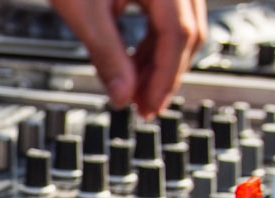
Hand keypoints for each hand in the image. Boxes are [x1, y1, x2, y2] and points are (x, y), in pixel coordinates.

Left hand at [51, 0, 206, 116]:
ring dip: (159, 60)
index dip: (165, 77)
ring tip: (134, 89)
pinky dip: (153, 41)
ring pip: (181, 24)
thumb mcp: (85, 14)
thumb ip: (107, 55)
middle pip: (188, 31)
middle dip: (165, 73)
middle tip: (144, 106)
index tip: (149, 107)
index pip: (178, 36)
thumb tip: (121, 95)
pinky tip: (133, 62)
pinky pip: (168, 14)